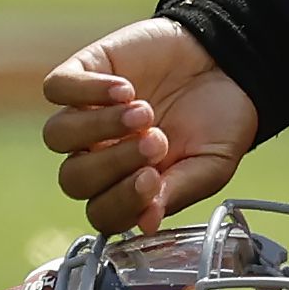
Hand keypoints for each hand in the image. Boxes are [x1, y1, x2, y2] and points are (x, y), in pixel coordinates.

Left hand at [41, 18, 258, 232]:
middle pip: (73, 178)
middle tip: (156, 141)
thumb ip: (179, 191)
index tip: (154, 178)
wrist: (230, 66)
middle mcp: (100, 155)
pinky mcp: (84, 74)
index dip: (121, 202)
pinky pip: (58, 89)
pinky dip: (86, 90)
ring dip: (99, 127)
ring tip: (143, 112)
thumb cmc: (220, 120)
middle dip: (115, 162)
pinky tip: (127, 88)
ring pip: (57, 135)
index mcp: (128, 185)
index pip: (102, 212)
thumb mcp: (211, 164)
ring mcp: (87, 115)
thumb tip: (147, 223)